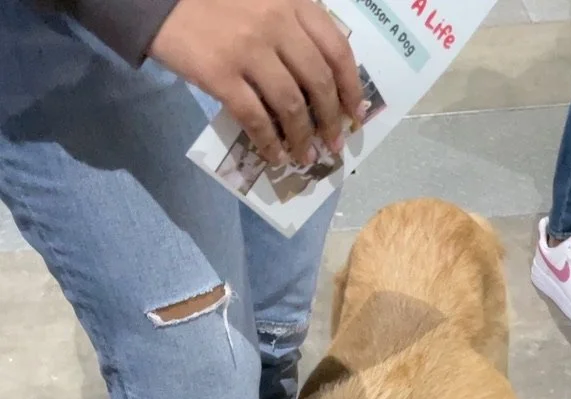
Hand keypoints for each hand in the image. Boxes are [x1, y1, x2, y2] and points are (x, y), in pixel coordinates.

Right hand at [149, 0, 363, 164]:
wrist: (161, 0)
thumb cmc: (217, 3)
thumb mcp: (265, 2)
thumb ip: (293, 29)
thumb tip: (321, 83)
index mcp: (292, 3)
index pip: (337, 49)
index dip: (351, 87)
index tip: (355, 113)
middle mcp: (276, 23)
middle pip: (318, 81)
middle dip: (331, 119)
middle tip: (334, 142)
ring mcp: (248, 50)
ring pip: (291, 105)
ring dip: (303, 138)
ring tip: (305, 156)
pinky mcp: (221, 75)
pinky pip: (255, 118)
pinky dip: (269, 143)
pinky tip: (275, 156)